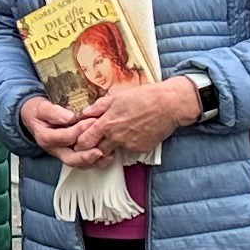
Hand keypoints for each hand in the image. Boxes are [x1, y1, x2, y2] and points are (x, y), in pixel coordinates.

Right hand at [19, 93, 111, 166]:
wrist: (34, 117)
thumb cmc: (38, 112)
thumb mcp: (42, 108)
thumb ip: (54, 112)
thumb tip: (69, 117)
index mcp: (46, 138)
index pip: (64, 137)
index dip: (79, 130)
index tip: (92, 120)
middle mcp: (54, 149)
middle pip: (70, 159)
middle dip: (86, 156)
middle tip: (101, 150)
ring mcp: (62, 154)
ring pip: (78, 164)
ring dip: (94, 161)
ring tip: (108, 155)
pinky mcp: (71, 155)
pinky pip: (83, 163)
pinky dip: (96, 161)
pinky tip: (108, 157)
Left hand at [77, 75, 203, 158]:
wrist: (169, 105)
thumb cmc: (144, 97)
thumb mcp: (117, 97)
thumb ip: (99, 107)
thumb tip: (85, 113)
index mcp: (107, 124)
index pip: (84, 141)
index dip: (80, 143)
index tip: (81, 141)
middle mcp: (116, 138)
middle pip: (96, 152)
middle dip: (94, 149)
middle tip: (96, 143)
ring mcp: (129, 145)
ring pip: (114, 151)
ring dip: (112, 147)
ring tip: (120, 133)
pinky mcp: (141, 149)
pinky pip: (130, 150)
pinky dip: (130, 144)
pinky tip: (136, 132)